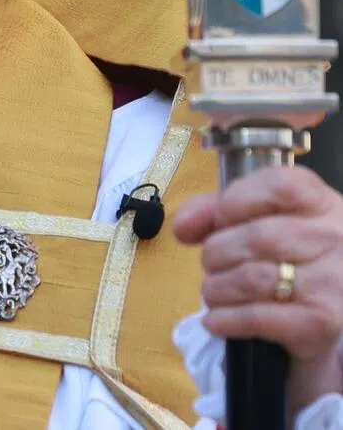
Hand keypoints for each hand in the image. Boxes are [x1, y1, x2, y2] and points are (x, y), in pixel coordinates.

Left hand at [174, 165, 342, 412]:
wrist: (328, 301)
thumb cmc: (287, 250)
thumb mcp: (259, 216)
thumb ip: (217, 209)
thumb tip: (181, 226)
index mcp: (319, 201)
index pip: (277, 186)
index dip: (234, 202)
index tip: (220, 219)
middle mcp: (333, 237)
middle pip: (257, 237)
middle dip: (217, 252)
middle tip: (212, 263)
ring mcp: (331, 282)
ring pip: (253, 278)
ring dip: (217, 287)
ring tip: (213, 291)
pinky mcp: (321, 323)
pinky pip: (260, 318)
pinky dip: (226, 319)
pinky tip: (217, 320)